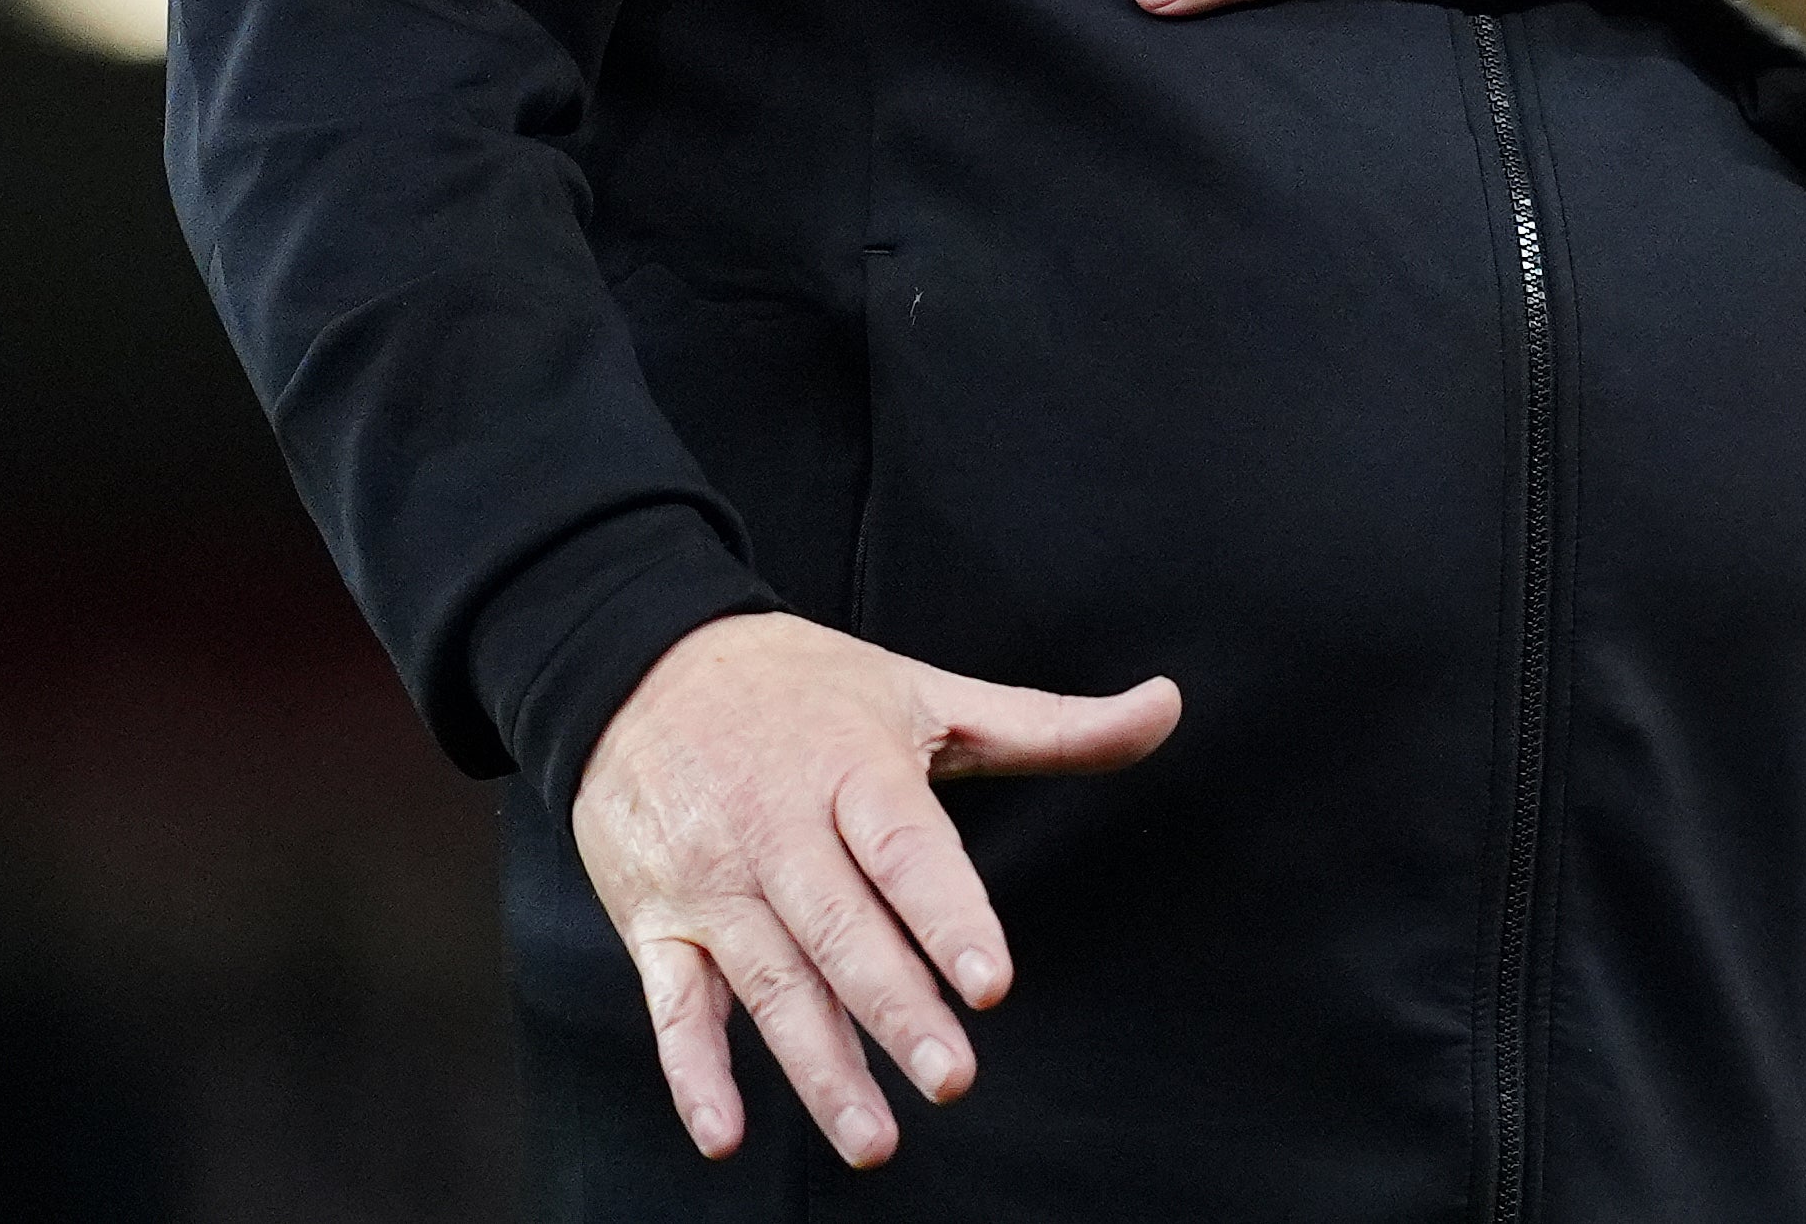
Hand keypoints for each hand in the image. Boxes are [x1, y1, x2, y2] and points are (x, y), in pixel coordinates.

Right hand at [569, 612, 1178, 1166]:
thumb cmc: (805, 685)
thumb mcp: (927, 690)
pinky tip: (727, 1134)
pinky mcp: (656, 921)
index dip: (949, 919)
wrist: (638, 666)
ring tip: (874, 1138)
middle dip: (897, 1012)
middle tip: (954, 1081)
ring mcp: (712, 882)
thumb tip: (1168, 705)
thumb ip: (1050, 723)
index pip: (906, 852)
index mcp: (853, 771)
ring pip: (770, 984)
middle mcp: (777, 832)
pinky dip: (695, 1072)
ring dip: (819, 1067)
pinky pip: (674, 1005)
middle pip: (842, 933)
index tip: (993, 984)